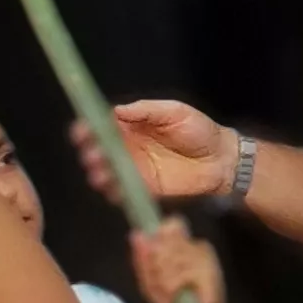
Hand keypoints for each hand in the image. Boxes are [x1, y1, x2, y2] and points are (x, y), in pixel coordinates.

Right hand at [74, 100, 233, 202]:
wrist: (221, 158)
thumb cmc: (199, 130)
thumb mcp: (174, 112)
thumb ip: (146, 111)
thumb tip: (116, 110)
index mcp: (130, 127)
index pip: (102, 126)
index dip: (88, 128)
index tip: (81, 130)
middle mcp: (127, 148)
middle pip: (99, 150)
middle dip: (90, 152)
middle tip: (92, 153)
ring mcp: (133, 170)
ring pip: (106, 172)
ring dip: (98, 172)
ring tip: (98, 171)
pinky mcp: (143, 189)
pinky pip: (122, 192)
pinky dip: (113, 192)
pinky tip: (111, 188)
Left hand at [128, 225, 229, 302]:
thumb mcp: (150, 283)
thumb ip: (142, 259)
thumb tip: (135, 234)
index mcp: (183, 244)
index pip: (171, 223)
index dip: (159, 237)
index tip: (152, 255)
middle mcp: (197, 245)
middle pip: (167, 239)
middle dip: (156, 265)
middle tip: (159, 285)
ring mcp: (205, 257)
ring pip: (173, 256)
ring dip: (164, 279)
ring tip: (167, 294)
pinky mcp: (210, 272)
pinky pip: (182, 272)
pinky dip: (173, 287)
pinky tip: (174, 297)